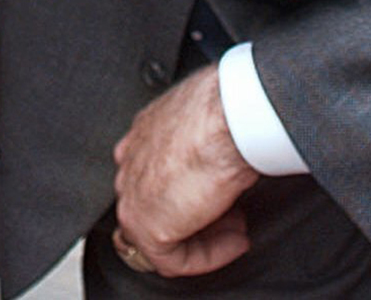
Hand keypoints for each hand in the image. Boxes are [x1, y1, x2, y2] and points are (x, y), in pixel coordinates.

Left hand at [112, 63, 261, 277]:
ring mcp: (132, 194)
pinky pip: (172, 258)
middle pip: (158, 203)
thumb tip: (223, 155)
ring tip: (238, 231)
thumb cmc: (227, 111)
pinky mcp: (144, 226)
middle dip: (198, 215)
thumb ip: (203, 140)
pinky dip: (208, 257)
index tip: (221, 194)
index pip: (154, 172)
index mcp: (145, 132)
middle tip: (233, 216)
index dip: (191, 190)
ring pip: (163, 232)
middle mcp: (131, 161)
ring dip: (205, 238)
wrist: (227, 119)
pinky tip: (234, 242)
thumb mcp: (213, 120)